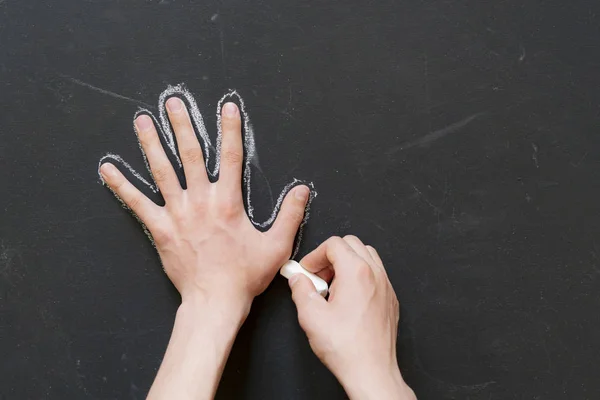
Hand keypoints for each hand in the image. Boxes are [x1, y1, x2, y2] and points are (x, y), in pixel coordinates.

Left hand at [99, 93, 310, 311]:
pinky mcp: (160, 228)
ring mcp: (177, 213)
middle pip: (191, 155)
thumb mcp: (276, 245)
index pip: (231, 157)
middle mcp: (201, 201)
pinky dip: (122, 185)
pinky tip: (108, 170)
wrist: (215, 300)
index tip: (227, 107)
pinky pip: (137, 203)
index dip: (230, 129)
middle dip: (182, 125)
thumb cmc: (244, 275)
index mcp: (228, 202)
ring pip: (162, 171)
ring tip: (141, 121)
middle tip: (172, 102)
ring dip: (152, 143)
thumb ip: (290, 215)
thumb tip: (302, 190)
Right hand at [289, 236, 415, 399]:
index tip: (308, 270)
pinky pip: (376, 274)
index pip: (334, 243)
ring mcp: (386, 286)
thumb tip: (298, 280)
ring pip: (367, 256)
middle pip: (352, 244)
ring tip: (333, 285)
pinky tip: (348, 298)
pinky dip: (361, 276)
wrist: (371, 370)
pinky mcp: (390, 299)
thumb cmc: (347, 347)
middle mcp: (375, 274)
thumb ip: (300, 290)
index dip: (315, 255)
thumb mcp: (311, 316)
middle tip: (319, 275)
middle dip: (331, 256)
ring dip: (347, 263)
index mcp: (356, 272)